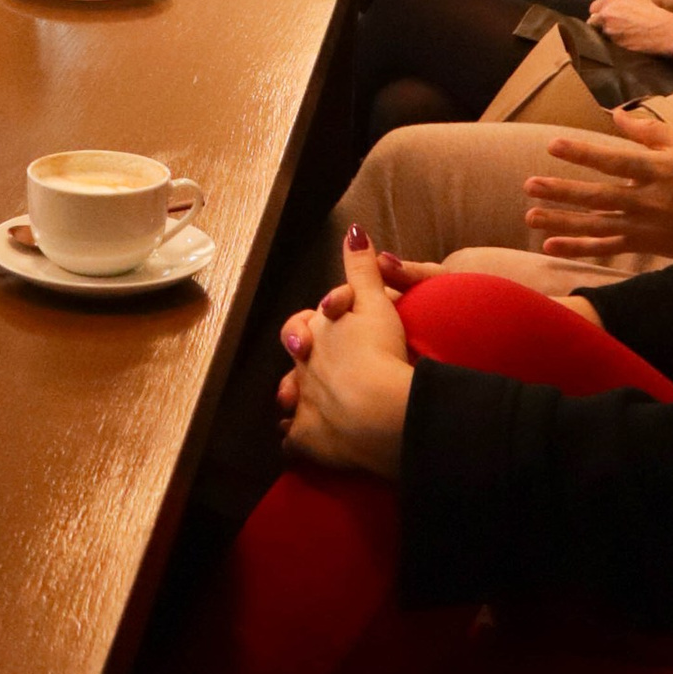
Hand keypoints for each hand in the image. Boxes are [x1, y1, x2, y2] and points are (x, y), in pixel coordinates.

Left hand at [275, 229, 413, 476]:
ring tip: (299, 402)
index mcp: (314, 333)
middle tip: (313, 361)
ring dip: (294, 398)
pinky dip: (295, 441)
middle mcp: (302, 367)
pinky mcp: (310, 441)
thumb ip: (361, 268)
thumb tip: (352, 229)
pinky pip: (294, 442)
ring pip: (290, 398)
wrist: (382, 411)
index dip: (313, 323)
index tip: (327, 324)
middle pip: (296, 360)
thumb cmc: (380, 352)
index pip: (303, 323)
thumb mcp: (375, 302)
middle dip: (302, 359)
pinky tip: (297, 443)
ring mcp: (303, 405)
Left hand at [522, 109, 672, 264]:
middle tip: (530, 186)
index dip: (584, 153)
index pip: (615, 161)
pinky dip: (579, 249)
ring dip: (562, 222)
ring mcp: (644, 226)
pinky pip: (606, 248)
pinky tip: (551, 247)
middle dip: (562, 192)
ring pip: (596, 226)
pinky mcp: (643, 245)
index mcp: (658, 171)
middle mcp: (647, 200)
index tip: (553, 145)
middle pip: (598, 197)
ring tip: (531, 217)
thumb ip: (651, 131)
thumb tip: (617, 115)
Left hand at [587, 0, 672, 54]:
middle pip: (593, 19)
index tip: (607, 14)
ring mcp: (609, 28)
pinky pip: (609, 41)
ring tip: (622, 31)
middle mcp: (606, 11)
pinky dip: (614, 40)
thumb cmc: (656, 12)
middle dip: (600, 21)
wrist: (665, 30)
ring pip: (601, 31)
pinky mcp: (614, 42)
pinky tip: (626, 38)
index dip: (601, 11)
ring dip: (608, 31)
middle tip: (611, 24)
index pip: (595, 6)